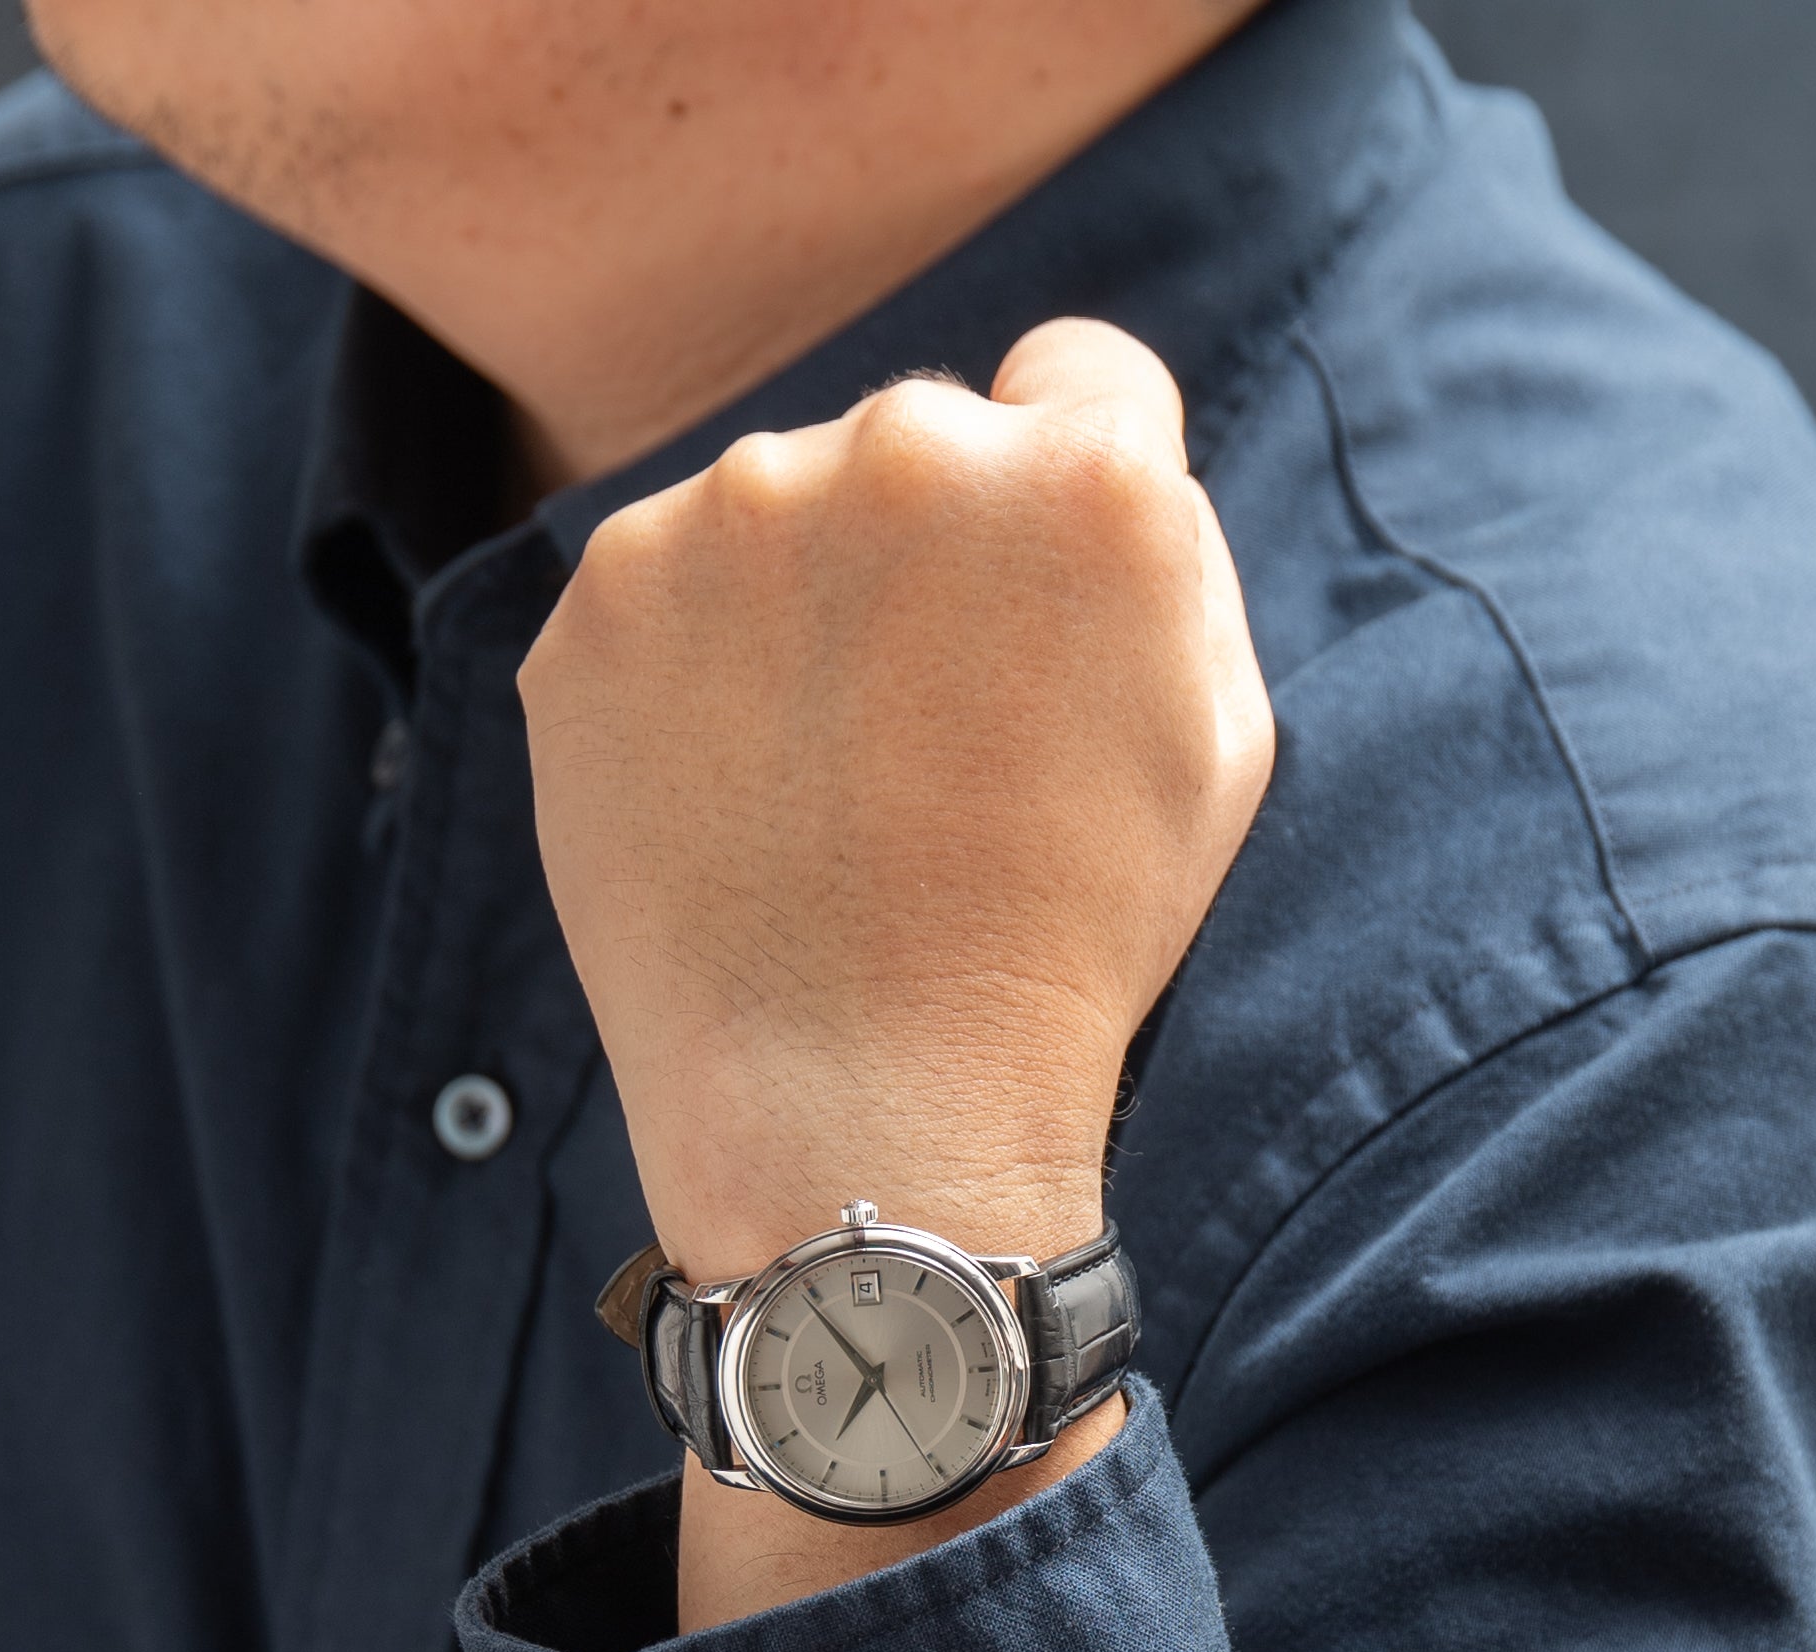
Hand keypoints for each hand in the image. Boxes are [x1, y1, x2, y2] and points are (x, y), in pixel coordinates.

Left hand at [521, 316, 1274, 1298]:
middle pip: (923, 443)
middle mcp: (905, 448)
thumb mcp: (1215, 742)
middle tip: (929, 744)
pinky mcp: (601, 598)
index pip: (1082, 379)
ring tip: (825, 795)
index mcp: (1086, 477)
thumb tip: (1084, 461)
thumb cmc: (1066, 946)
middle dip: (931, 560)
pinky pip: (664, 594)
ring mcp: (732, 514)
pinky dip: (691, 678)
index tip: (1037, 616)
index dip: (1070, 498)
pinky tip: (733, 804)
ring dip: (804, 612)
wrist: (862, 1108)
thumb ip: (1167, 558)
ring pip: (781, 514)